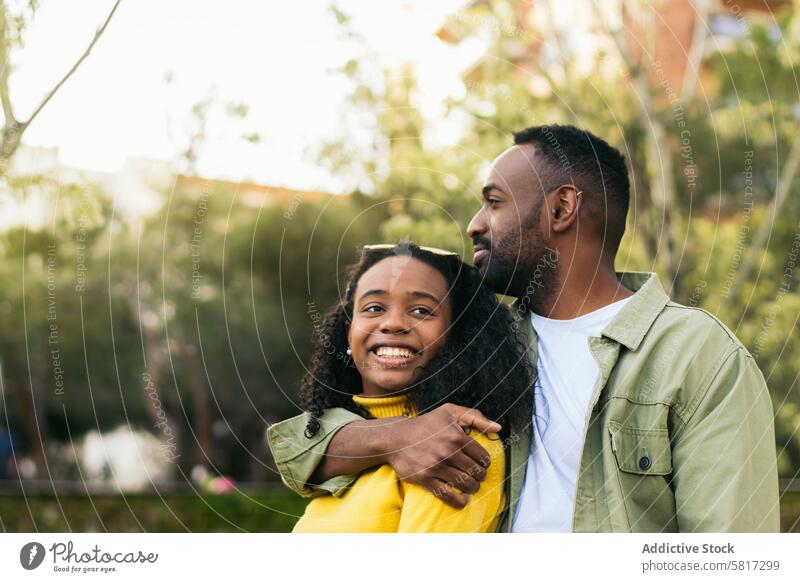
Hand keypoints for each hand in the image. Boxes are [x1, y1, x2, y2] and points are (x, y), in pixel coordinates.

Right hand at [382, 403, 501, 508]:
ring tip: (471, 486)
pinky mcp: (426, 479)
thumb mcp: (450, 412)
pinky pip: (448, 496)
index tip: (482, 464)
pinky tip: (464, 499)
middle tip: (477, 476)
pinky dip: (460, 501)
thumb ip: (475, 417)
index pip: (482, 456)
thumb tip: (498, 428)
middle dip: (480, 476)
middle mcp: (448, 452)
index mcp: (456, 436)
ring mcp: (437, 467)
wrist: (396, 438)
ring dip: (472, 488)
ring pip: (465, 484)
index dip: (485, 462)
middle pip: (476, 472)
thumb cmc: (425, 424)